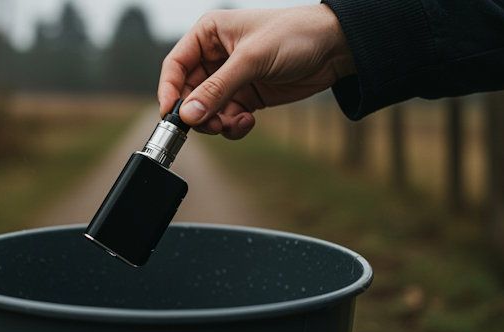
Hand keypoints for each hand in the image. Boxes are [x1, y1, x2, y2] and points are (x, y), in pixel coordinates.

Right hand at [158, 5, 354, 138]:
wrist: (335, 47)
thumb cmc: (294, 35)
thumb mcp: (251, 59)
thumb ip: (217, 89)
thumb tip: (187, 114)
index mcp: (208, 34)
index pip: (175, 65)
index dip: (169, 91)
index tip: (171, 115)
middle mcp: (215, 56)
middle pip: (189, 93)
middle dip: (198, 112)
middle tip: (211, 125)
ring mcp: (231, 78)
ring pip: (207, 109)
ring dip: (217, 122)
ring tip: (235, 122)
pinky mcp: (246, 95)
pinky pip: (227, 117)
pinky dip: (233, 124)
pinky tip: (248, 120)